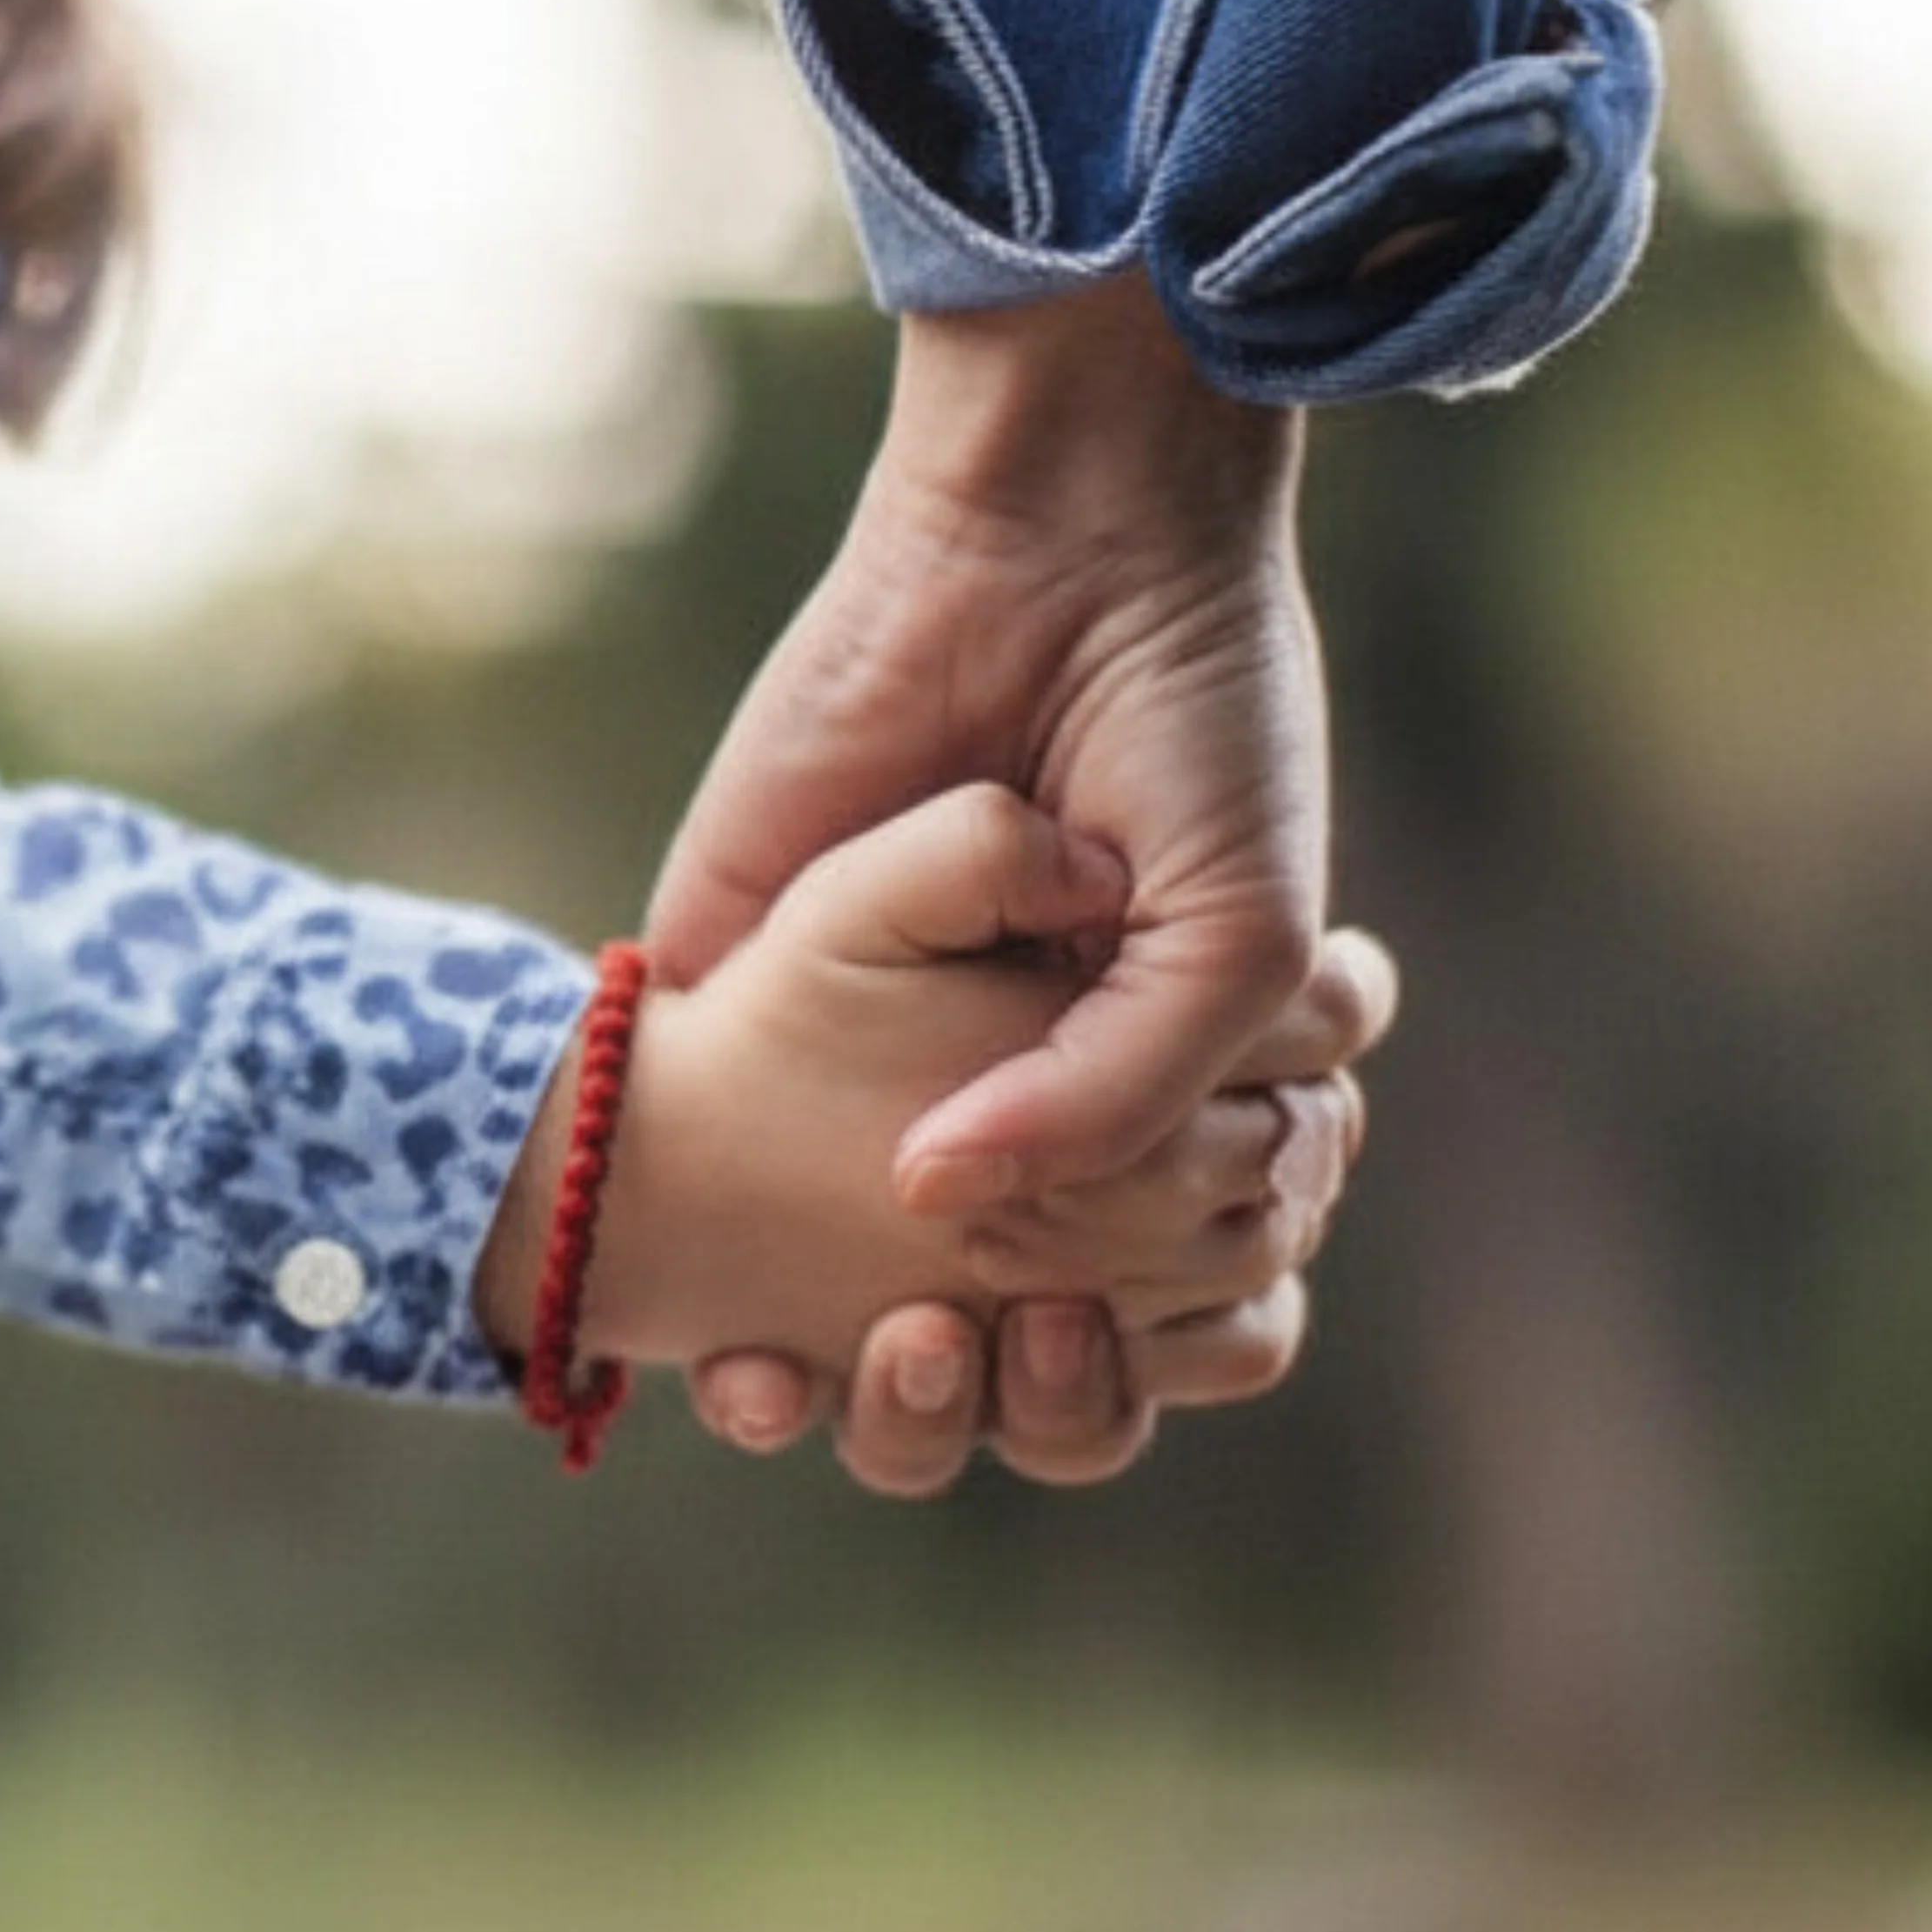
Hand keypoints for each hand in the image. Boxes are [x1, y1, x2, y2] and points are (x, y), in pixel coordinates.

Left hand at [645, 285, 1334, 1482]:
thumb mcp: (1229, 937)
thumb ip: (1116, 1095)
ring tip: (876, 1354)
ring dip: (869, 1390)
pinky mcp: (738, 979)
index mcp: (1165, 1091)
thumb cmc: (1192, 732)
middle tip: (1011, 1342)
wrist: (1063, 540)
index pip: (1157, 1302)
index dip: (1134, 1362)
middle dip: (1012, 1391)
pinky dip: (710, 1301)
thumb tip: (933, 1197)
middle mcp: (1022, 1091)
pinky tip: (733, 1364)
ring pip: (852, 1305)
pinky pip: (702, 1168)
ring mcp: (880, 1050)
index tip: (1102, 1333)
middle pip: (1011, 1337)